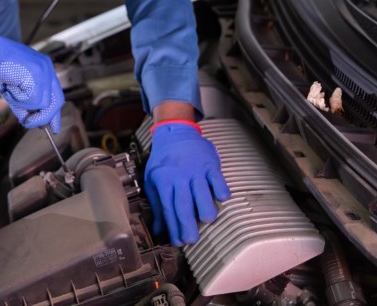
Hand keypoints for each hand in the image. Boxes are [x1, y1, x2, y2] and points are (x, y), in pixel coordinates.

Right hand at [0, 28, 63, 132]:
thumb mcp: (12, 90)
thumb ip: (23, 105)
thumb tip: (30, 122)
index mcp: (43, 69)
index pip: (55, 96)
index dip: (53, 114)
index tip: (52, 128)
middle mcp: (47, 68)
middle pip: (56, 102)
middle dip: (44, 117)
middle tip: (33, 125)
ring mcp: (43, 70)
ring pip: (42, 104)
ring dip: (23, 104)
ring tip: (9, 90)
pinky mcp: (36, 74)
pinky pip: (32, 100)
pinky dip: (18, 99)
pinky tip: (9, 85)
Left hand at [144, 120, 230, 245]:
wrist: (175, 133)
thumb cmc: (164, 160)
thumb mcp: (153, 180)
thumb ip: (157, 205)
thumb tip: (158, 230)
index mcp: (163, 182)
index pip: (168, 209)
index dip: (173, 228)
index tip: (178, 242)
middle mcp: (179, 177)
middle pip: (184, 204)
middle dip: (188, 224)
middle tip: (192, 241)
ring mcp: (195, 170)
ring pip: (201, 191)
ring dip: (205, 207)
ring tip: (208, 220)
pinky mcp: (209, 164)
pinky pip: (217, 178)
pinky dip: (220, 188)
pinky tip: (222, 198)